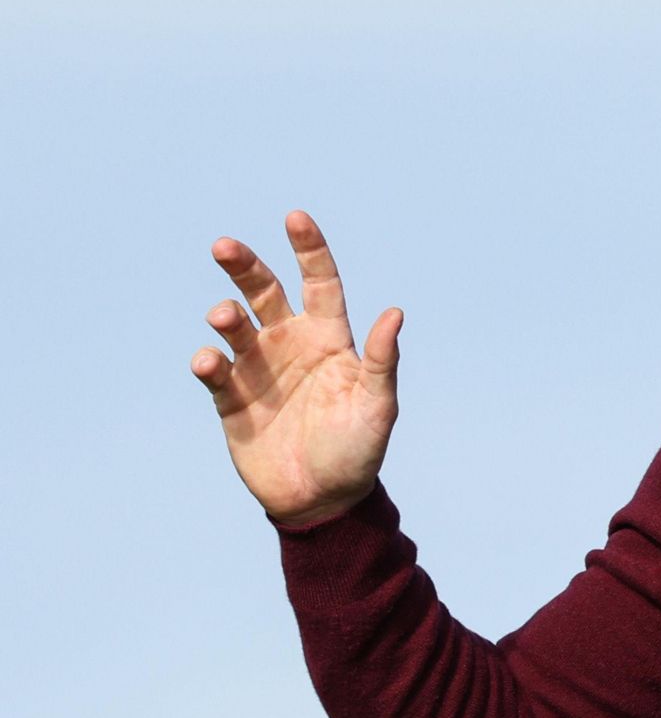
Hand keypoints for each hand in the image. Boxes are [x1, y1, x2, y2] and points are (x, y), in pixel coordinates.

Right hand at [191, 211, 402, 525]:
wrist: (322, 500)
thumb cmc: (358, 452)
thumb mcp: (377, 406)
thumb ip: (380, 361)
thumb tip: (394, 313)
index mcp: (329, 339)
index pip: (320, 283)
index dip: (309, 250)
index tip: (295, 217)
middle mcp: (291, 345)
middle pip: (264, 292)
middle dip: (244, 266)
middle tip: (224, 246)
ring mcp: (258, 370)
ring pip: (235, 326)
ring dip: (226, 316)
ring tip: (225, 318)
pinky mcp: (230, 399)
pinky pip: (214, 371)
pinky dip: (209, 362)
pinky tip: (212, 362)